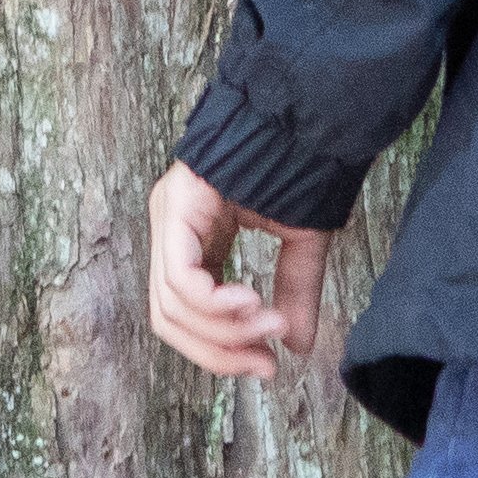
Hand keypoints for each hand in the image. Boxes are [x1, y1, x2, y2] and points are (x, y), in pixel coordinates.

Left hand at [145, 160, 329, 380]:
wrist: (309, 111)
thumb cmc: (301, 165)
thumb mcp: (300, 242)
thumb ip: (294, 291)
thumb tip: (297, 346)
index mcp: (193, 239)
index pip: (183, 316)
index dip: (220, 353)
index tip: (268, 365)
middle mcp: (171, 230)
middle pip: (169, 319)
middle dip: (219, 351)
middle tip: (266, 361)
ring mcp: (168, 215)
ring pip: (172, 306)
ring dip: (226, 330)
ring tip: (271, 322)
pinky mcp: (176, 204)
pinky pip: (180, 276)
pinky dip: (215, 304)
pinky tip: (251, 303)